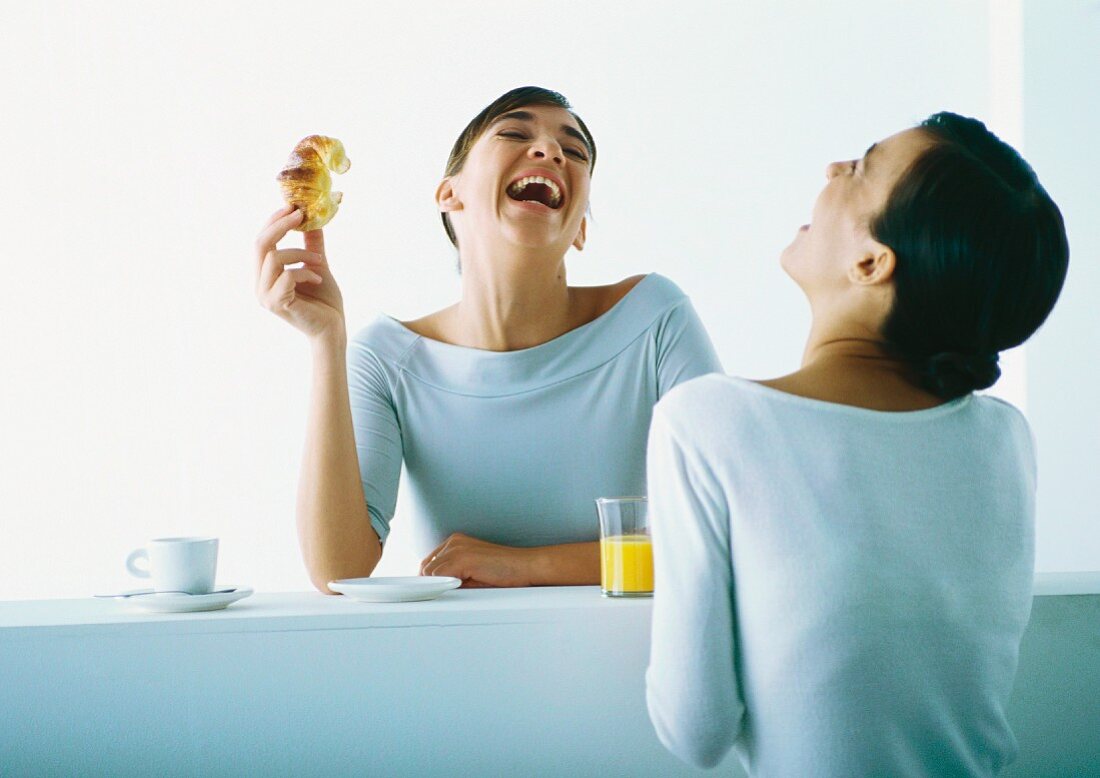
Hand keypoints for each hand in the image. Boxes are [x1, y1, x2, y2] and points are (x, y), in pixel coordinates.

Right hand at [254, 204, 344, 338]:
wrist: (332, 329)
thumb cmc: (324, 302)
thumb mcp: (317, 265)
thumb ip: (312, 244)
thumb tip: (312, 218)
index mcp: (265, 275)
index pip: (261, 242)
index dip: (273, 221)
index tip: (291, 206)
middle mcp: (260, 285)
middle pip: (260, 244)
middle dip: (279, 225)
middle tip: (299, 214)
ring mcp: (265, 295)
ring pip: (273, 257)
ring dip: (299, 252)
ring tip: (319, 260)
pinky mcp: (276, 303)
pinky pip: (286, 275)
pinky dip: (305, 272)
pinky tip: (318, 279)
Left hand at [419, 532, 537, 587]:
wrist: (526, 567)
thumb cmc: (504, 572)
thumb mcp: (472, 574)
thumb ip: (453, 576)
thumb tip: (433, 589)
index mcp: (456, 542)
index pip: (430, 563)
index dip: (431, 579)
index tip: (437, 591)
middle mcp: (454, 541)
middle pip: (426, 568)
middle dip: (433, 583)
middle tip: (448, 594)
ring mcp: (457, 548)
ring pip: (431, 574)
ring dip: (440, 586)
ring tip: (460, 591)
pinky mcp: (462, 558)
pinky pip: (438, 577)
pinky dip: (444, 587)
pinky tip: (460, 590)